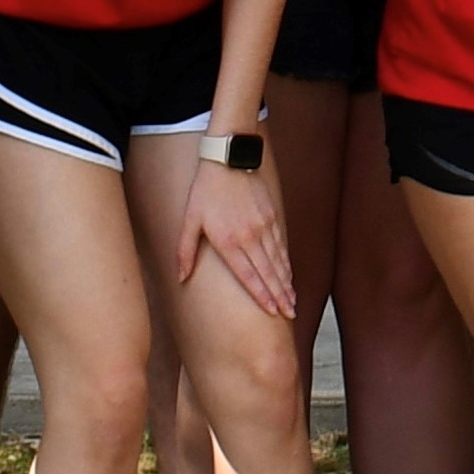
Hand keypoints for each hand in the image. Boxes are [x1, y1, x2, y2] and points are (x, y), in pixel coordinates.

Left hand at [178, 155, 294, 312]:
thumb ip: (184, 251)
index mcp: (228, 241)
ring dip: (285, 283)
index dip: (261, 295)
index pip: (248, 275)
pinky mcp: (271, 217)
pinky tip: (289, 275)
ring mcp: (264, 227)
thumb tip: (180, 277)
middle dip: (279, 296)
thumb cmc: (205, 191)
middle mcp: (250, 237)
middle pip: (268, 273)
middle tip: (289, 314)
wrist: (229, 159)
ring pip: (278, 261)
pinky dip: (285, 263)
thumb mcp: (189, 220)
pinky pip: (280, 246)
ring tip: (292, 301)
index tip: (272, 311)